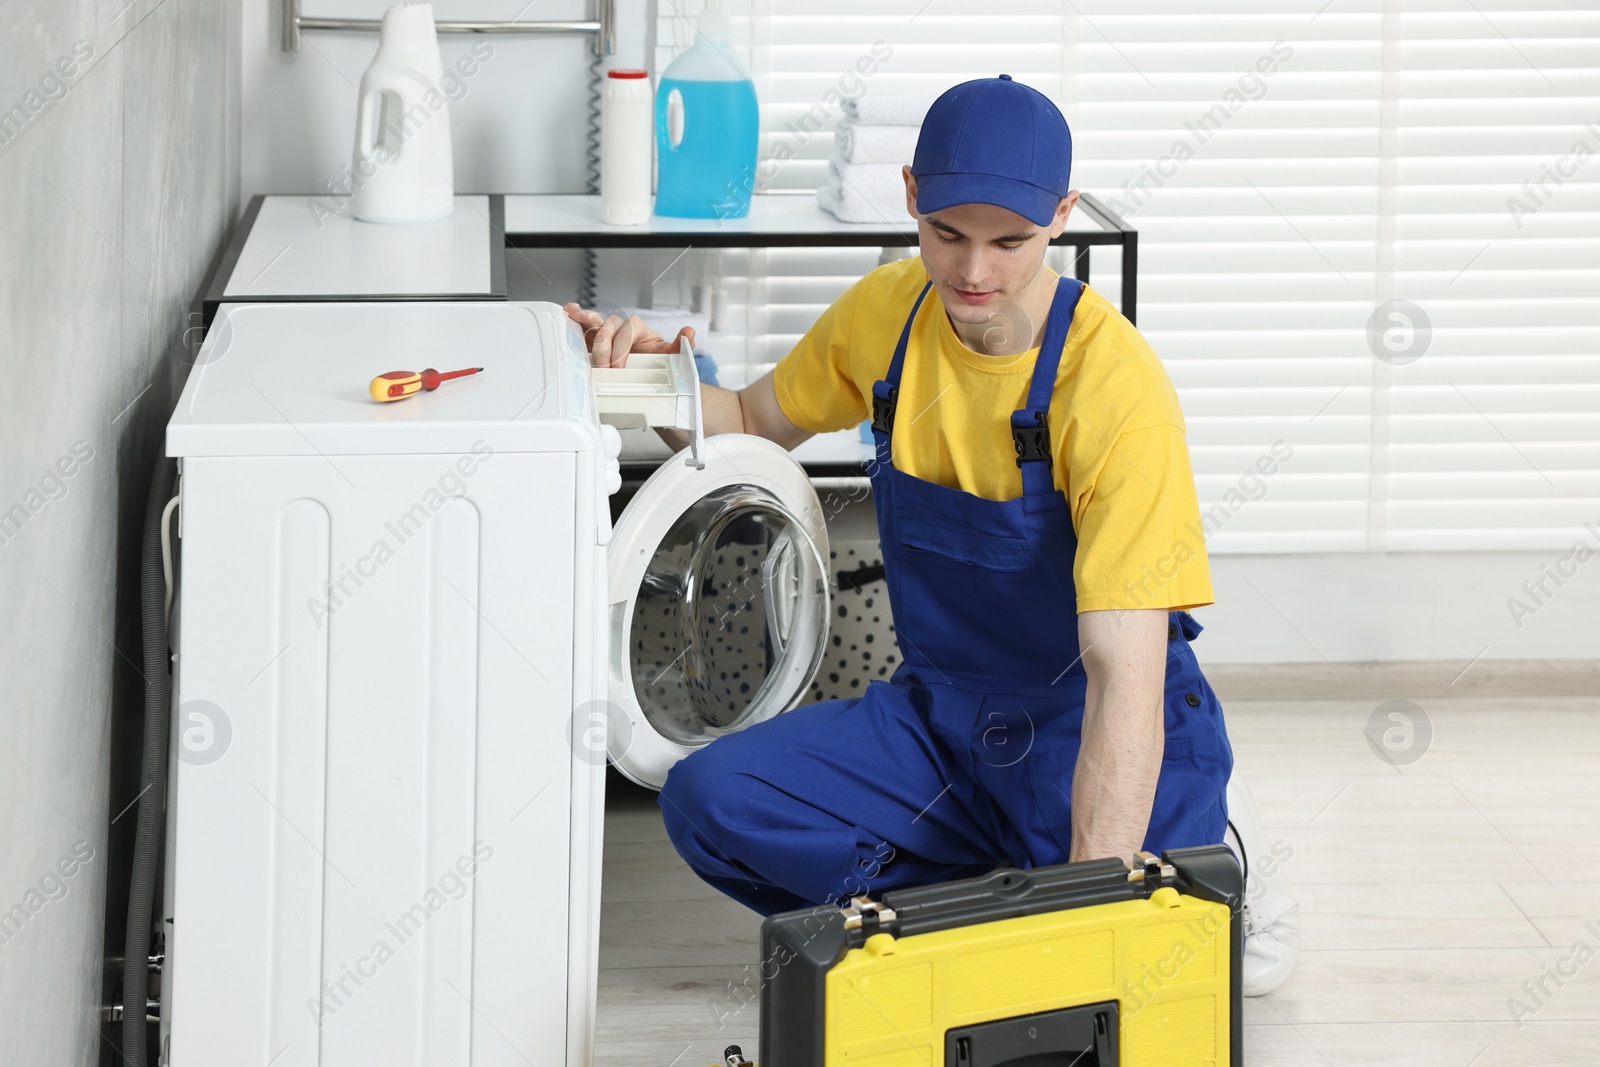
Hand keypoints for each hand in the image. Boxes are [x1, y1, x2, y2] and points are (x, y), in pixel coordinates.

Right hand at [562, 303, 695, 368]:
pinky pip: (583, 327)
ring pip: (595, 322)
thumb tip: (689, 333)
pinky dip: (575, 319)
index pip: (628, 329)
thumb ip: (680, 346)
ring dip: (584, 317)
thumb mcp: (669, 356)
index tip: (619, 367)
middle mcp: (619, 328)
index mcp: (637, 329)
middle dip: (604, 348)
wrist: (646, 371)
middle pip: (609, 327)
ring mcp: (605, 333)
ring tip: (575, 316)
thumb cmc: (655, 361)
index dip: (622, 346)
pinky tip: (568, 314)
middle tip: (603, 368)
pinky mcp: (593, 341)